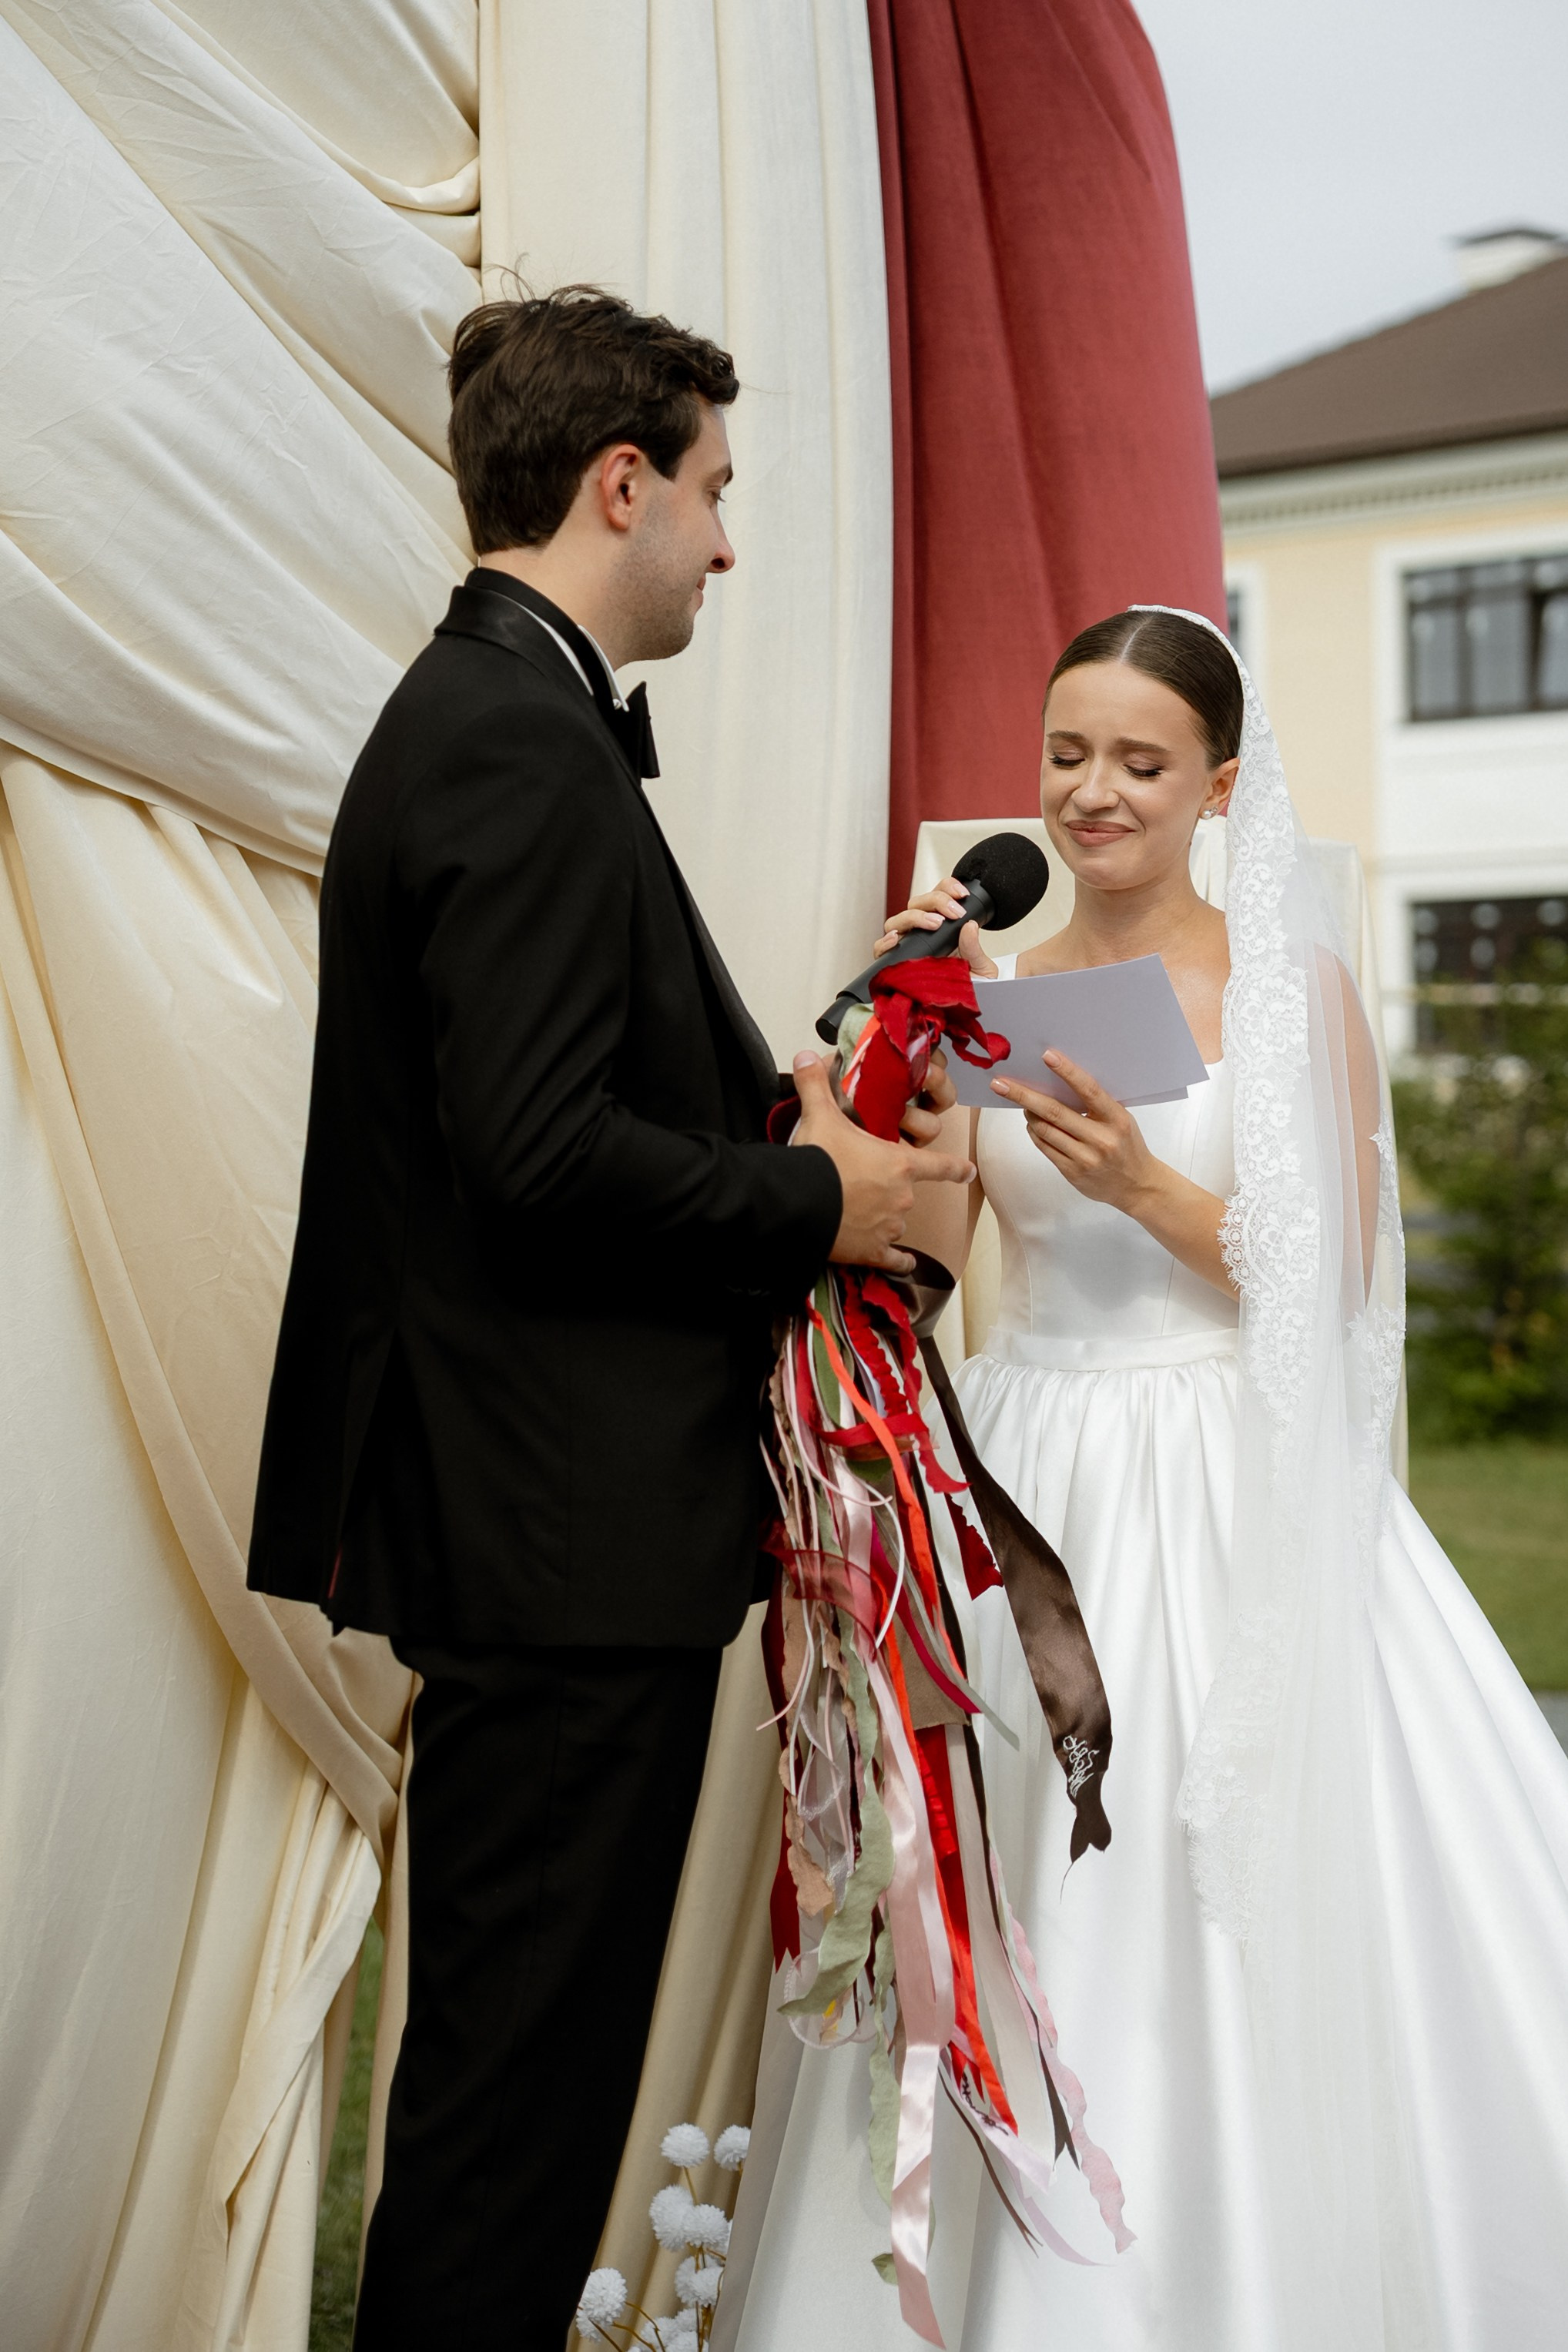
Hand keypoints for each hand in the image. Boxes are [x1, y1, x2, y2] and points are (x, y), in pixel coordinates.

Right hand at [794, 1053, 973, 1272]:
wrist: (799, 1205)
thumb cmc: (817, 1160)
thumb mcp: (819, 1116)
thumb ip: (815, 1085)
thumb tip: (804, 1055)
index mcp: (900, 1163)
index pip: (940, 1164)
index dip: (956, 1168)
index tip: (969, 1171)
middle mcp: (903, 1197)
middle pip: (907, 1192)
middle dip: (888, 1189)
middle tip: (859, 1184)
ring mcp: (891, 1228)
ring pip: (897, 1223)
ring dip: (884, 1219)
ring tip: (857, 1213)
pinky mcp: (873, 1252)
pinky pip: (895, 1259)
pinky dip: (898, 1261)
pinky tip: (899, 1264)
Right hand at [872, 877, 998, 980]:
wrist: (961, 1014)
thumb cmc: (971, 988)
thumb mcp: (980, 968)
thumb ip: (974, 948)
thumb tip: (969, 926)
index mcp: (942, 927)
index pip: (937, 895)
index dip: (947, 888)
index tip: (963, 895)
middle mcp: (921, 934)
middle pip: (916, 904)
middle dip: (936, 902)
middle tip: (954, 913)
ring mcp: (906, 947)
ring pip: (898, 920)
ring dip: (915, 917)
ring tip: (935, 924)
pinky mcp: (894, 964)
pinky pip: (881, 948)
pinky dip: (885, 942)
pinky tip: (897, 939)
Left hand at [990, 1048, 1160, 1212]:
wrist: (1137, 1186)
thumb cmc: (1127, 1145)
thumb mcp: (1121, 1120)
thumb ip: (1096, 1104)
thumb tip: (1058, 1081)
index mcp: (1117, 1119)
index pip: (1089, 1090)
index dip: (1067, 1071)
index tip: (1047, 1055)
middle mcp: (1101, 1139)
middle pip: (1055, 1112)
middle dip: (1024, 1096)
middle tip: (1000, 1084)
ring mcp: (1085, 1158)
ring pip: (1044, 1130)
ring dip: (1029, 1114)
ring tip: (1024, 1103)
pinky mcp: (1073, 1172)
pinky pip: (1044, 1147)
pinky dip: (1035, 1132)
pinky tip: (1033, 1123)